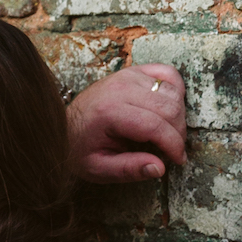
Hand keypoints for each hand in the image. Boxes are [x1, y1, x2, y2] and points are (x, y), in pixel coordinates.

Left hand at [65, 65, 186, 182]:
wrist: (62, 126)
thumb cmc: (80, 148)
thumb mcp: (98, 168)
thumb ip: (129, 170)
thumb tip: (159, 168)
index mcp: (110, 112)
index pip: (156, 126)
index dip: (174, 146)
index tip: (179, 161)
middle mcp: (120, 88)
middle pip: (169, 108)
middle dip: (179, 133)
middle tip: (173, 150)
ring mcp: (128, 76)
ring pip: (172, 91)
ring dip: (179, 115)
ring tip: (169, 133)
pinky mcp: (133, 72)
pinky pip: (167, 73)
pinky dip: (175, 90)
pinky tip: (169, 108)